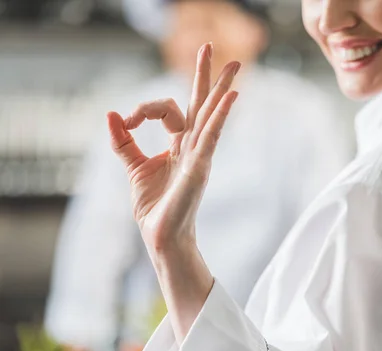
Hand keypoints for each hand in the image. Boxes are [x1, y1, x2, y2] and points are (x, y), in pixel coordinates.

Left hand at [107, 43, 239, 250]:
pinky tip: (231, 98)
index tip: (126, 119)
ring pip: (211, 115)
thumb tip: (111, 113)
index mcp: (180, 144)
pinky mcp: (200, 167)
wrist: (160, 234)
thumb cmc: (154, 205)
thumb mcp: (133, 166)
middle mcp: (194, 146)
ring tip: (235, 65)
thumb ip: (124, 140)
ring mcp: (200, 155)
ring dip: (222, 89)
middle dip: (209, 76)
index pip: (167, 109)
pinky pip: (211, 137)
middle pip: (202, 104)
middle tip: (217, 50)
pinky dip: (220, 116)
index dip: (144, 108)